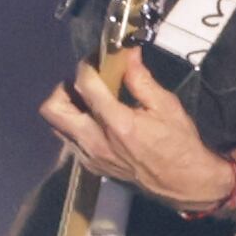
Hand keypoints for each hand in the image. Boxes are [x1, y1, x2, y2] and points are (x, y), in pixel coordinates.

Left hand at [43, 54, 233, 208]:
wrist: (182, 182)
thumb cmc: (179, 142)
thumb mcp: (166, 106)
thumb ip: (141, 79)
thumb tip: (128, 54)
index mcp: (118, 124)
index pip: (85, 86)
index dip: (86, 66)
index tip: (95, 59)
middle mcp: (96, 141)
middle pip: (53, 109)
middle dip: (63, 89)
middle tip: (84, 84)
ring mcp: (89, 156)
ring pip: (56, 126)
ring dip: (67, 108)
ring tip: (88, 102)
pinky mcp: (89, 165)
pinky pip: (69, 140)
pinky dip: (77, 126)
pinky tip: (97, 122)